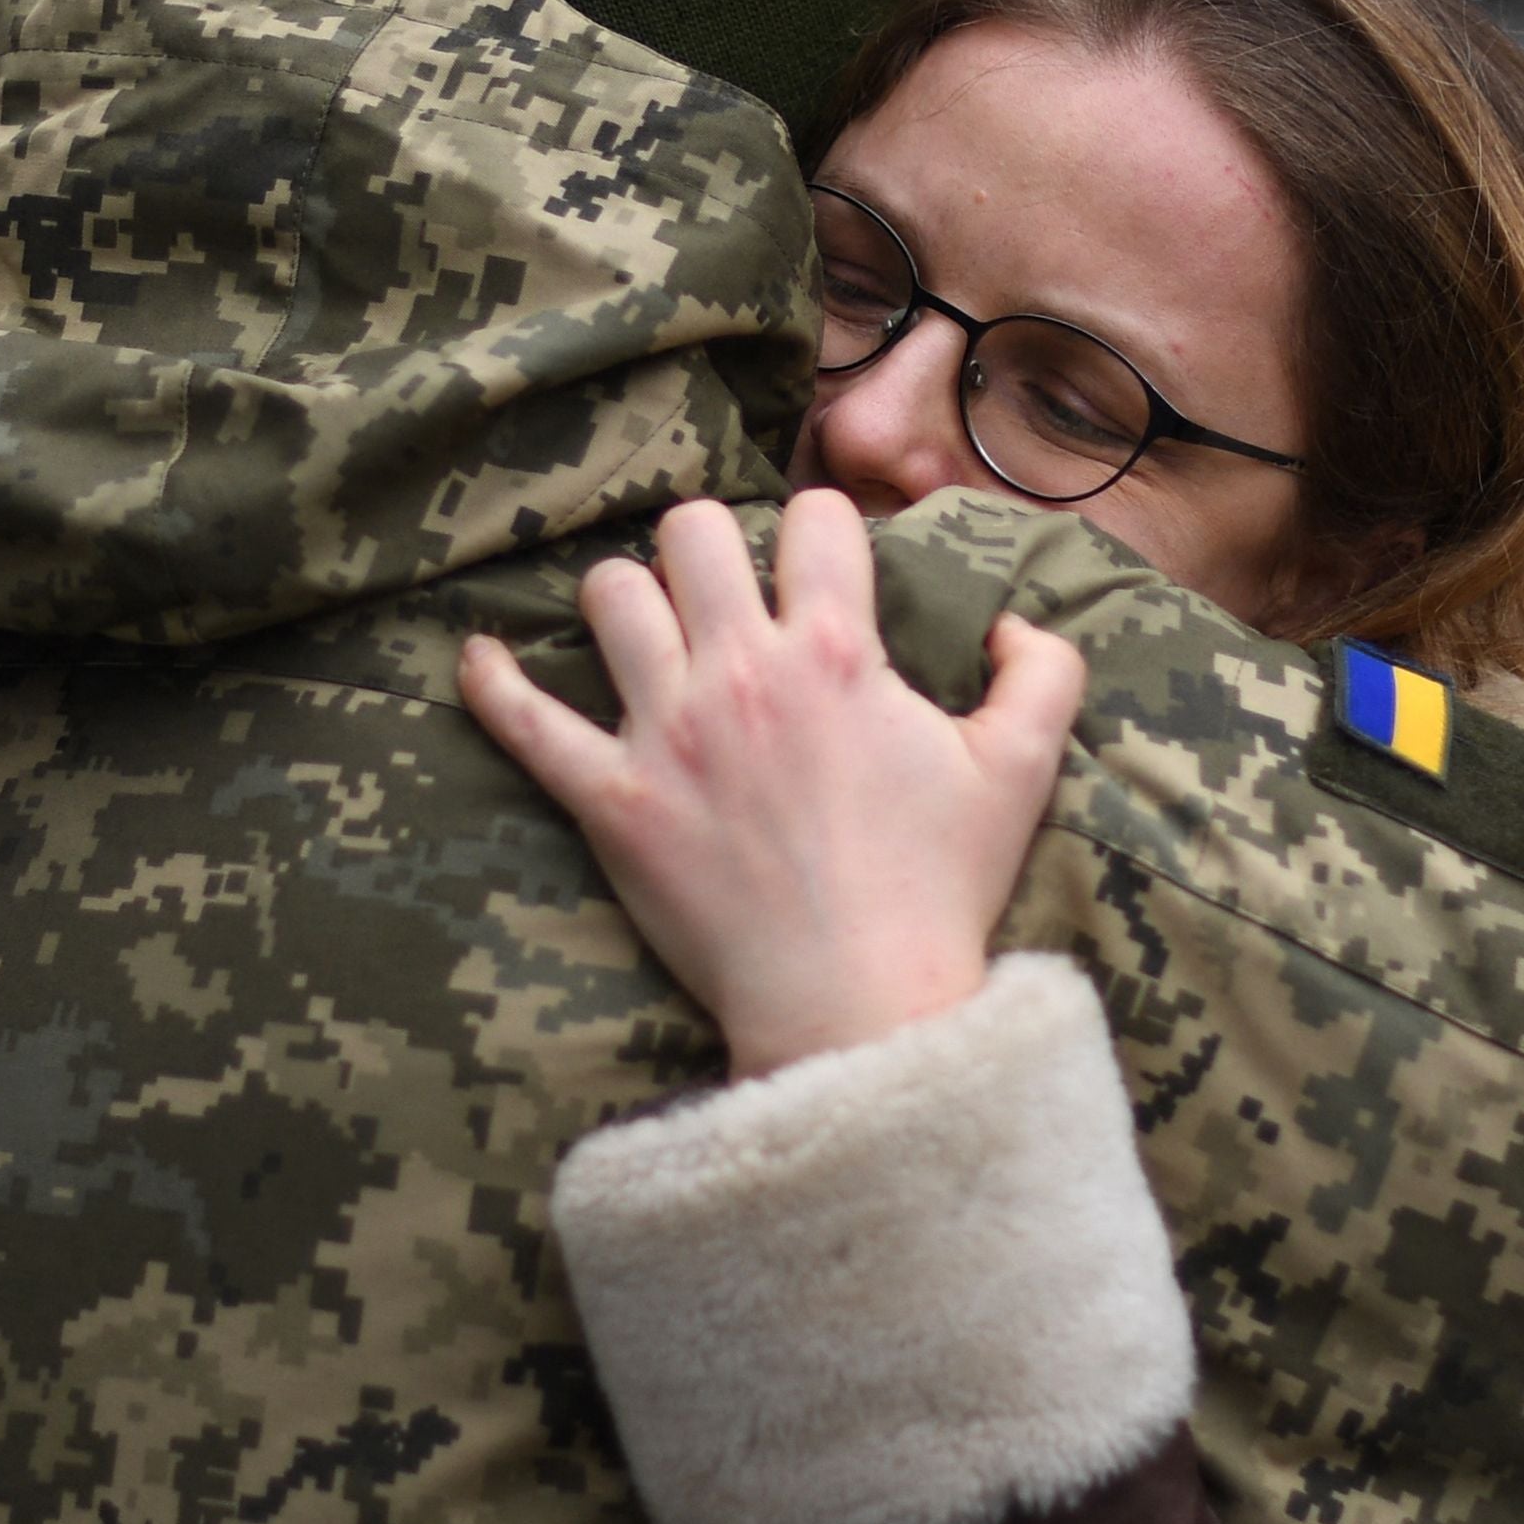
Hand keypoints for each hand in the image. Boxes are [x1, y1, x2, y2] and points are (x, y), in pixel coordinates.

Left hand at [460, 489, 1084, 1077]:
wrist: (858, 1005)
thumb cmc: (939, 890)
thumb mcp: (1021, 771)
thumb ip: (1043, 672)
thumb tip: (1014, 621)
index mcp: (839, 654)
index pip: (816, 519)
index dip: (825, 531)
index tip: (823, 565)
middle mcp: (743, 673)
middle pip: (694, 534)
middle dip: (711, 548)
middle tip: (725, 595)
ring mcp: (665, 733)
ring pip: (611, 597)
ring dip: (630, 602)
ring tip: (648, 631)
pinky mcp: (609, 800)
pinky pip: (524, 721)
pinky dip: (494, 683)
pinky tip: (480, 658)